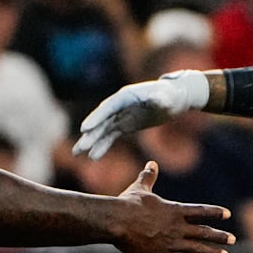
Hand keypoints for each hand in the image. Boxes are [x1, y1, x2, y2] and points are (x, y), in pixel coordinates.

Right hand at [73, 70, 209, 158]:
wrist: (174, 99)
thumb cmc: (171, 96)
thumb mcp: (167, 98)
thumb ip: (160, 100)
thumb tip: (156, 100)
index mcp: (125, 96)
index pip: (108, 108)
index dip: (96, 118)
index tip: (84, 129)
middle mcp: (119, 105)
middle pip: (101, 120)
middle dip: (90, 134)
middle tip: (79, 148)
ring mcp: (120, 115)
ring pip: (102, 130)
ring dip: (91, 141)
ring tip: (78, 153)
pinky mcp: (124, 125)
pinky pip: (110, 136)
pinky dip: (102, 145)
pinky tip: (94, 156)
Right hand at [113, 162, 233, 252]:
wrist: (116, 221)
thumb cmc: (127, 203)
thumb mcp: (140, 188)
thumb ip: (149, 177)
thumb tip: (151, 163)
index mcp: (175, 211)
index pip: (201, 211)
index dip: (215, 212)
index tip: (228, 214)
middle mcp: (177, 228)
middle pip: (204, 232)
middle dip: (220, 236)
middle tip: (233, 240)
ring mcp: (170, 243)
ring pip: (197, 249)